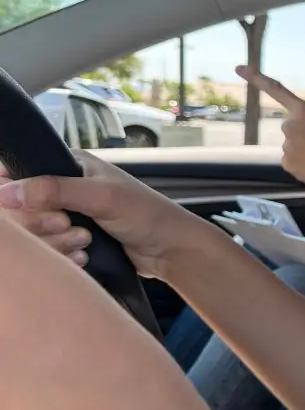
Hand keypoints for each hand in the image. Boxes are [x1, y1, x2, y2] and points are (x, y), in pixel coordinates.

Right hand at [0, 151, 208, 277]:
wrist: (170, 250)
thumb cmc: (146, 215)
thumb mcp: (102, 197)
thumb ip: (55, 190)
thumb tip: (6, 192)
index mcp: (69, 165)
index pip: (19, 173)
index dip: (18, 194)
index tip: (39, 208)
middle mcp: (64, 188)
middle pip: (20, 210)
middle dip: (43, 223)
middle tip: (69, 224)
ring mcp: (67, 216)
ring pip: (33, 234)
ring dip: (56, 242)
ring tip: (85, 241)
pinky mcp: (71, 241)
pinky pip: (48, 252)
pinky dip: (63, 256)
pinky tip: (84, 256)